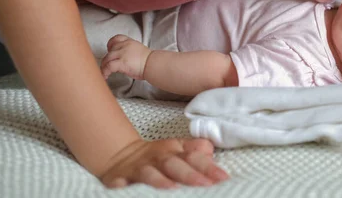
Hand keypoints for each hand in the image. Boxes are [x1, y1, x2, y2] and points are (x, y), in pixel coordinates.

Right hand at [100, 138, 228, 188]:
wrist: (122, 156)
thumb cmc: (160, 158)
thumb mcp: (178, 150)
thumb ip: (196, 151)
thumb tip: (211, 151)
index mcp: (174, 150)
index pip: (193, 156)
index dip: (208, 166)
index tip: (223, 178)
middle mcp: (157, 158)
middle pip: (174, 164)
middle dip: (189, 174)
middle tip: (205, 185)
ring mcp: (138, 169)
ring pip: (149, 174)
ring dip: (160, 181)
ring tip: (173, 190)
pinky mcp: (118, 179)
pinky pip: (119, 183)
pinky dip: (123, 187)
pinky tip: (128, 191)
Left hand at [101, 35, 149, 79]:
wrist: (153, 64)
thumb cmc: (150, 61)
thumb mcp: (139, 51)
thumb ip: (130, 51)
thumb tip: (126, 58)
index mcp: (129, 42)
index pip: (117, 38)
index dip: (111, 44)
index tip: (110, 50)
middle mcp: (124, 46)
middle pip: (110, 50)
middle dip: (107, 58)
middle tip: (107, 65)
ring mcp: (122, 54)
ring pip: (106, 59)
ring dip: (104, 66)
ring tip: (104, 73)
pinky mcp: (121, 63)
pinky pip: (108, 67)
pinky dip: (104, 72)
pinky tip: (105, 77)